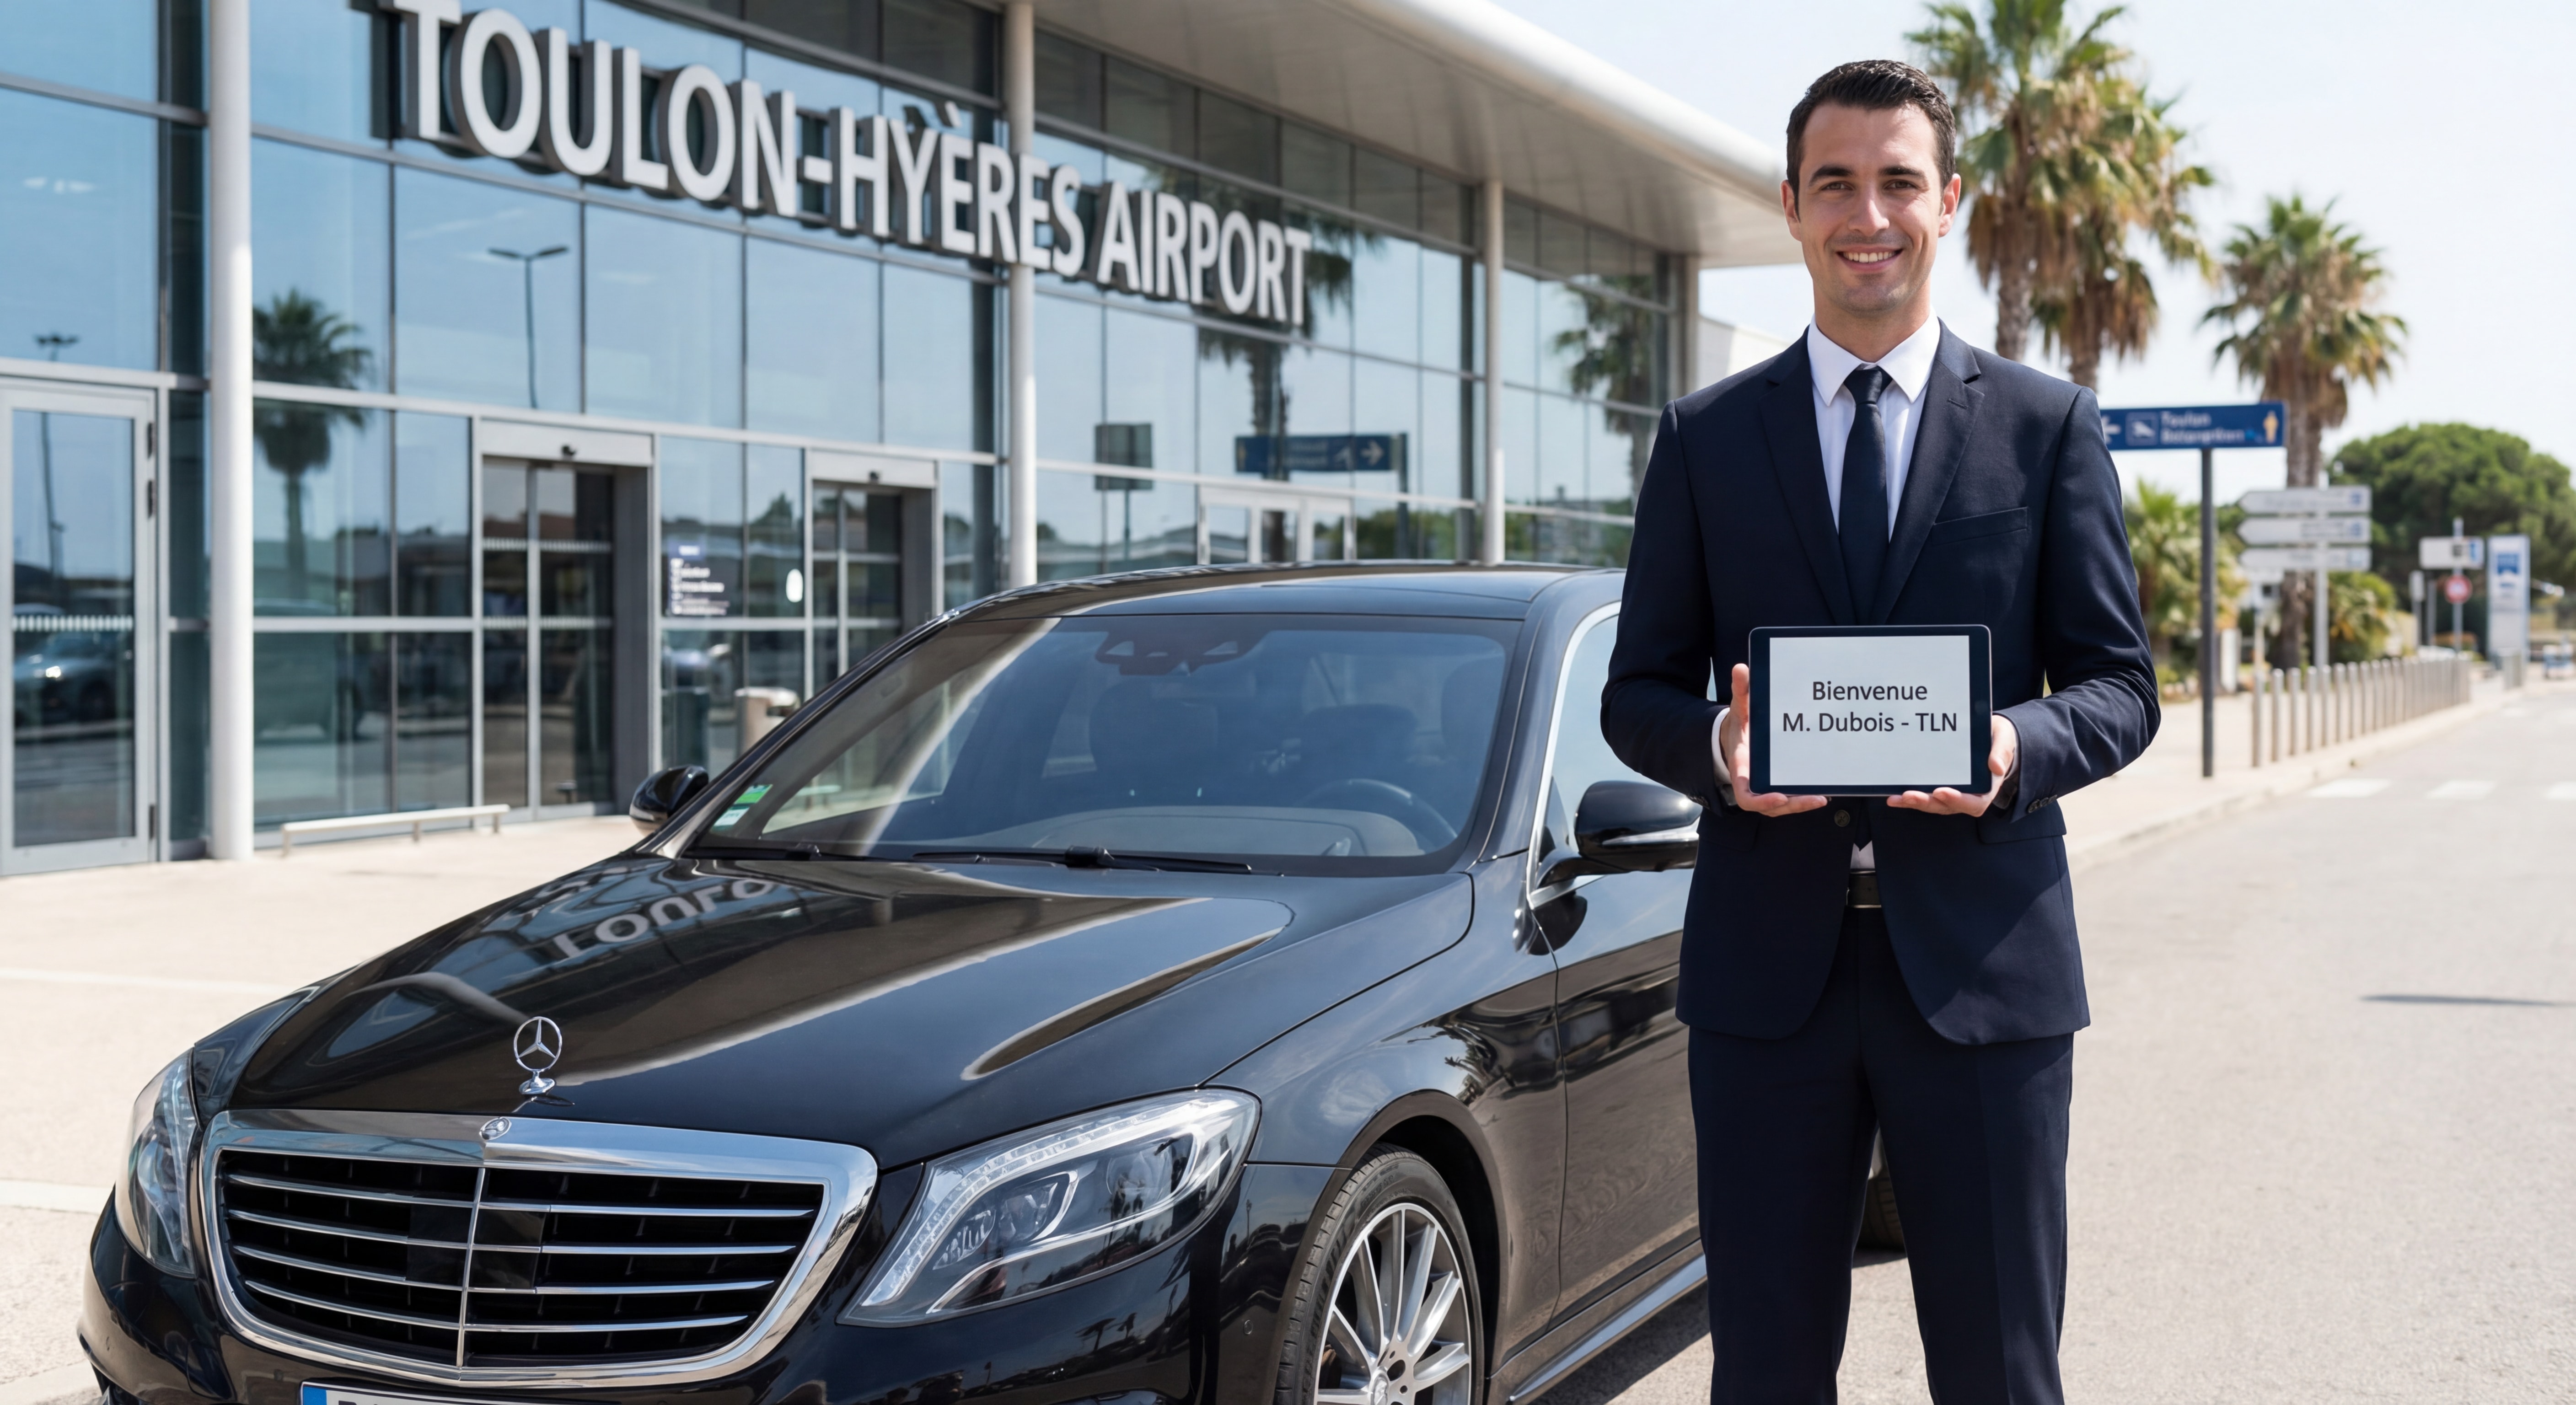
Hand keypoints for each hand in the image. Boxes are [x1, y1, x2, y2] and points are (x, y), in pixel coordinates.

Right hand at [1719, 663, 1828, 816]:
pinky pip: (1790, 796)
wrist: (1736, 736)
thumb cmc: (1740, 724)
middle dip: (1793, 804)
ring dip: (1801, 804)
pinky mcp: (1778, 784)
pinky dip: (1803, 797)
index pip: (1747, 795)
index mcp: (1741, 768)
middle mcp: (1753, 782)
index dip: (1762, 800)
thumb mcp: (1739, 707)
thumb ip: (1741, 690)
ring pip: (1783, 805)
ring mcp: (1766, 786)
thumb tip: (1741, 669)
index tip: (1780, 796)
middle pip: (1771, 805)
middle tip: (1815, 798)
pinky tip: (1824, 790)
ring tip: (1822, 797)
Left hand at [1886, 713, 2017, 816]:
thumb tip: (1996, 767)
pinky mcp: (1940, 788)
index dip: (1958, 800)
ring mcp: (1953, 793)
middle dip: (1928, 802)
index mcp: (1987, 788)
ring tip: (1897, 798)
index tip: (1942, 792)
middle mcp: (1969, 795)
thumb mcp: (2003, 740)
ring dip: (1915, 803)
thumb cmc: (1998, 739)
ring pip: (1933, 804)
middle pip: (1947, 806)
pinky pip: (1925, 796)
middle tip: (1909, 795)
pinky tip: (1893, 796)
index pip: (1974, 803)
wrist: (1990, 737)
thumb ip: (2001, 752)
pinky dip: (1909, 798)